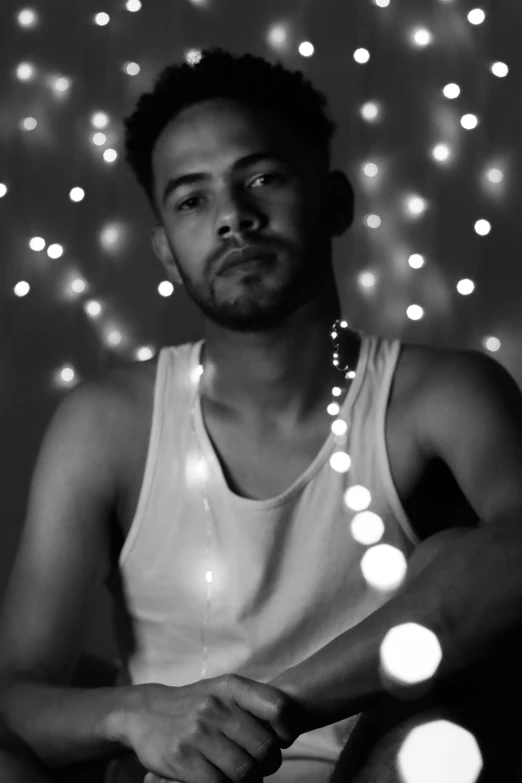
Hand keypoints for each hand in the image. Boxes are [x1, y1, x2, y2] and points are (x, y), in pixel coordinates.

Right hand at [125, 673, 299, 781]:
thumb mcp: (223, 690)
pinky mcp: (182, 758)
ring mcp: (197, 732)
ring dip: (248, 781)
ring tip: (242, 777)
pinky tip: (221, 781)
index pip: (278, 707)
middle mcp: (215, 706)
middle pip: (265, 748)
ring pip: (244, 771)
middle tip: (261, 766)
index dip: (288, 729)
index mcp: (231, 687)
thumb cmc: (195, 704)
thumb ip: (254, 703)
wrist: (145, 711)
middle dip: (268, 764)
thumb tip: (290, 728)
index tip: (282, 739)